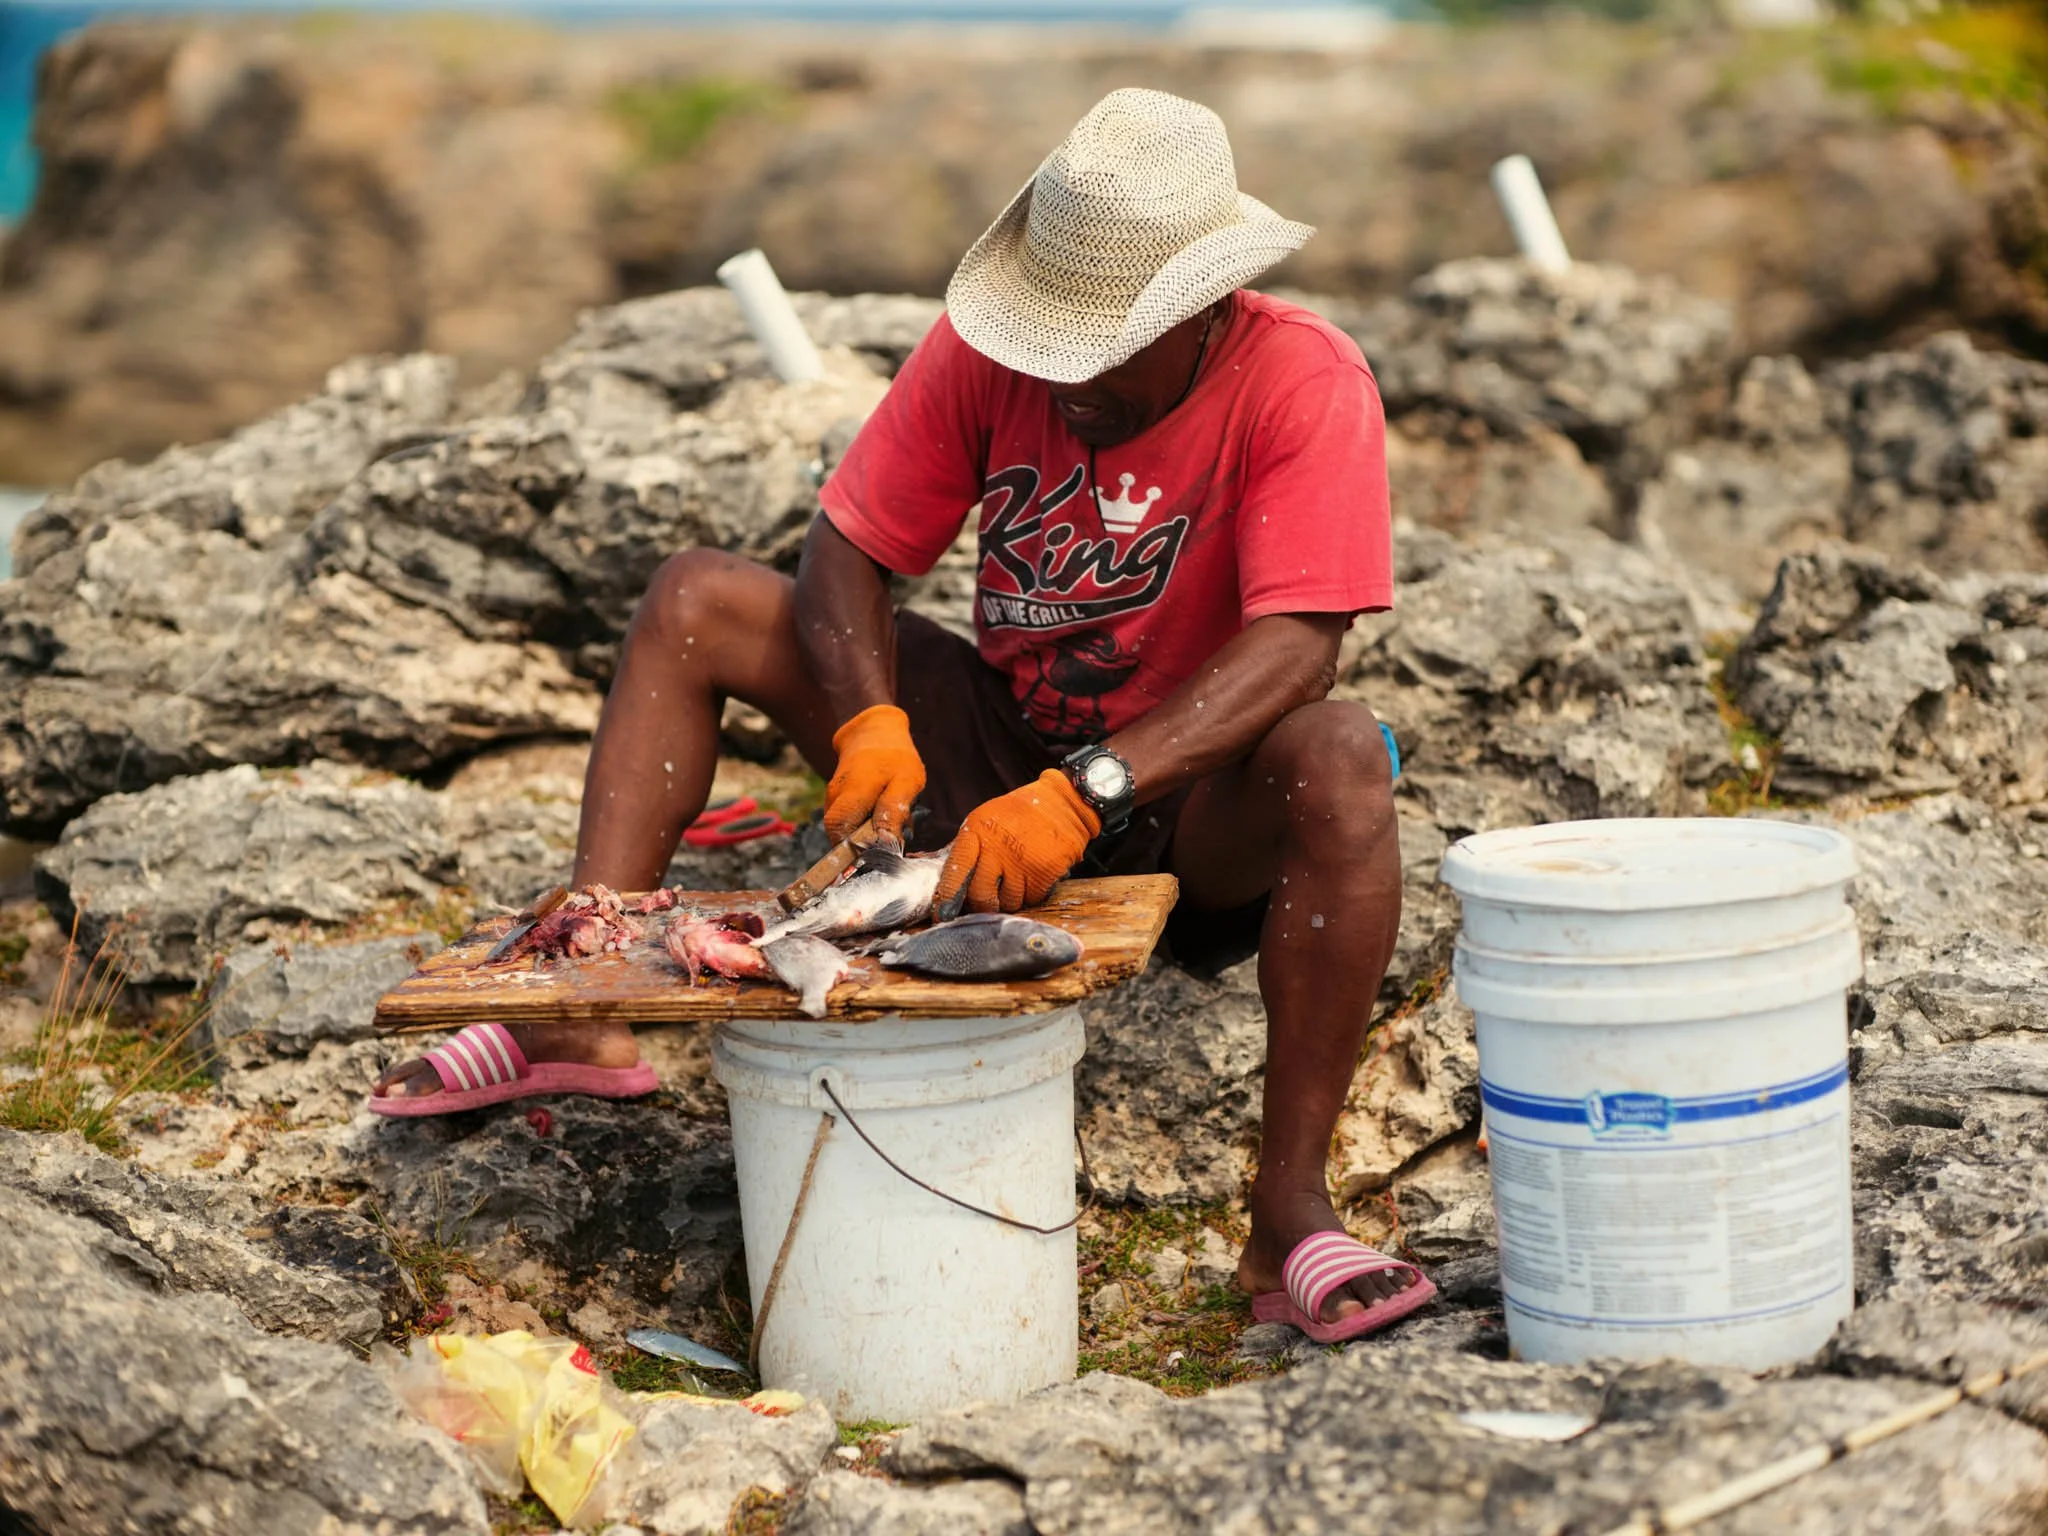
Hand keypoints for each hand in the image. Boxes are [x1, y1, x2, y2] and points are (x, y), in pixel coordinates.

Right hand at [824, 704, 925, 842]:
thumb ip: (895, 810)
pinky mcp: (835, 802)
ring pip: (843, 830)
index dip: (853, 850)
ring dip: (863, 837)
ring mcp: (832, 799)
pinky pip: (846, 823)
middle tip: (886, 843)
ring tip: (886, 827)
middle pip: (839, 836)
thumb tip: (886, 842)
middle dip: (862, 846)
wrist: (874, 734)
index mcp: (852, 791)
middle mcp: (835, 797)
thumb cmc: (896, 758)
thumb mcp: (907, 781)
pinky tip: (879, 820)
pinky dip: (862, 828)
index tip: (878, 856)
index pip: (840, 831)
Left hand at [937, 770, 1099, 914]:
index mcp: (976, 832)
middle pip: (981, 896)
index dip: (948, 896)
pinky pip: (1032, 899)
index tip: (943, 914)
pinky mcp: (1044, 872)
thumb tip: (949, 882)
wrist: (1063, 803)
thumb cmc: (1019, 813)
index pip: (956, 871)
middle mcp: (997, 849)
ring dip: (1010, 900)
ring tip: (1015, 881)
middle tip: (987, 903)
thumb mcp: (985, 820)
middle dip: (982, 906)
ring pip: (1008, 902)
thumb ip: (968, 849)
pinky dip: (1032, 895)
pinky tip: (1033, 877)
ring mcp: (1021, 862)